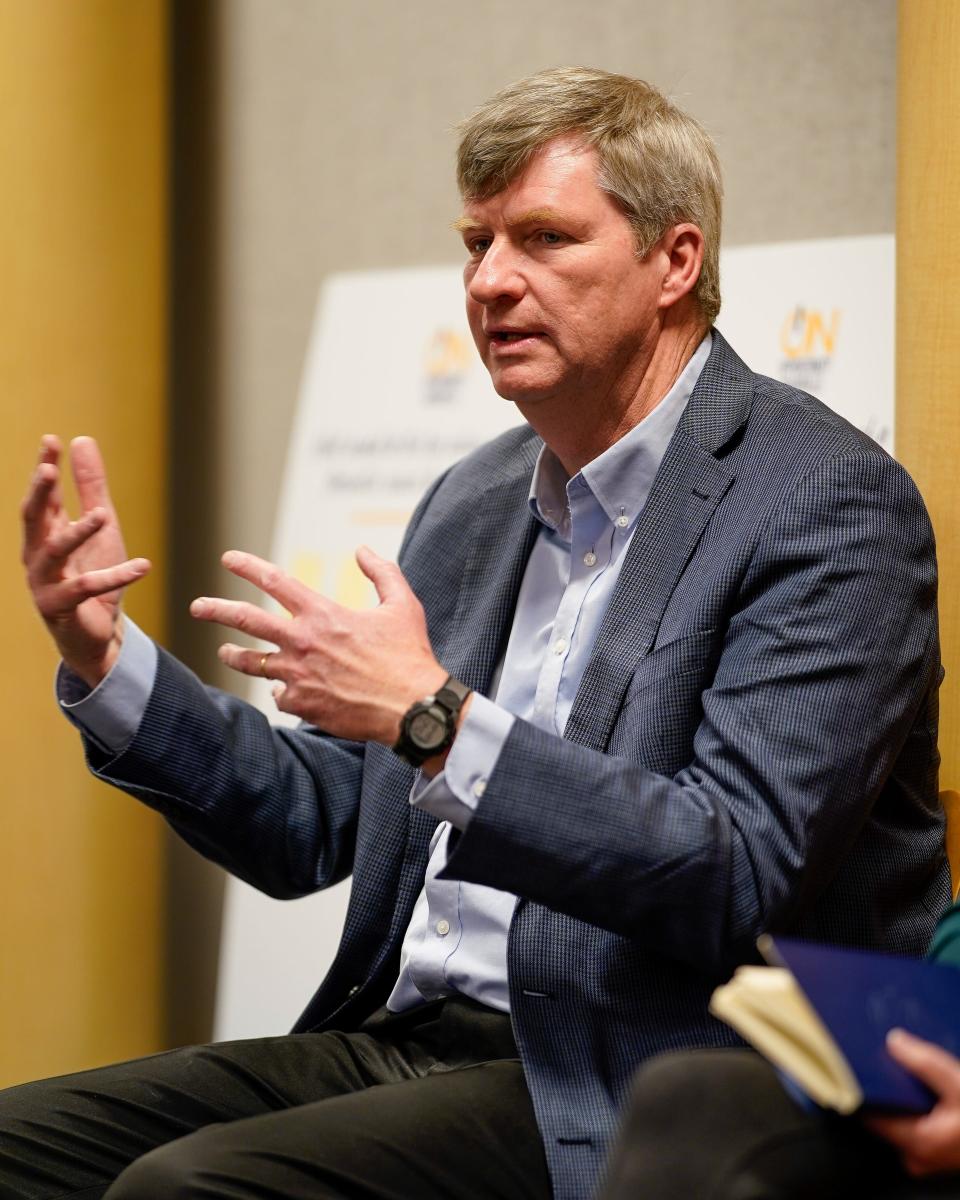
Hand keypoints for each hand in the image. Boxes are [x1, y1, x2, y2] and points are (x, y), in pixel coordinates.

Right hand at [21, 435, 150, 687]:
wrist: (98, 634)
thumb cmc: (95, 575)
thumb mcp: (100, 528)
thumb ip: (91, 488)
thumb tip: (82, 440)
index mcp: (45, 534)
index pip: (42, 496)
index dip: (45, 468)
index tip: (51, 440)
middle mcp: (37, 556)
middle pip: (33, 519)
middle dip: (39, 493)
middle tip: (46, 468)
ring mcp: (45, 583)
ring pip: (56, 553)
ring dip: (79, 533)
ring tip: (102, 514)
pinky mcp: (61, 608)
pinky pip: (88, 588)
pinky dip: (116, 576)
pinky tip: (143, 566)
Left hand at [190, 545, 449, 746]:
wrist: (411, 708)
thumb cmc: (409, 656)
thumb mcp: (402, 605)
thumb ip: (382, 572)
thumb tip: (362, 550)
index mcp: (323, 614)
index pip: (275, 582)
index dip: (248, 567)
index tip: (228, 559)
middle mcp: (302, 642)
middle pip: (245, 619)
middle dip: (216, 609)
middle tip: (197, 606)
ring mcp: (297, 675)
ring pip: (251, 662)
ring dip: (235, 655)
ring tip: (225, 652)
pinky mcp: (301, 704)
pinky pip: (279, 696)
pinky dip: (282, 691)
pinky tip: (287, 692)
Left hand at [865, 1029, 959, 1175]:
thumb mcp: (958, 1083)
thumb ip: (924, 1063)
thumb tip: (893, 1042)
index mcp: (915, 1142)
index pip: (867, 1116)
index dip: (857, 1088)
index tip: (848, 1065)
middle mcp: (915, 1156)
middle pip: (881, 1119)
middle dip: (880, 1090)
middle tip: (876, 1060)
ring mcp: (927, 1157)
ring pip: (899, 1122)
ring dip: (898, 1098)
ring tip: (897, 1069)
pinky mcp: (939, 1152)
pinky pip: (915, 1126)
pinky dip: (914, 1108)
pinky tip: (920, 1089)